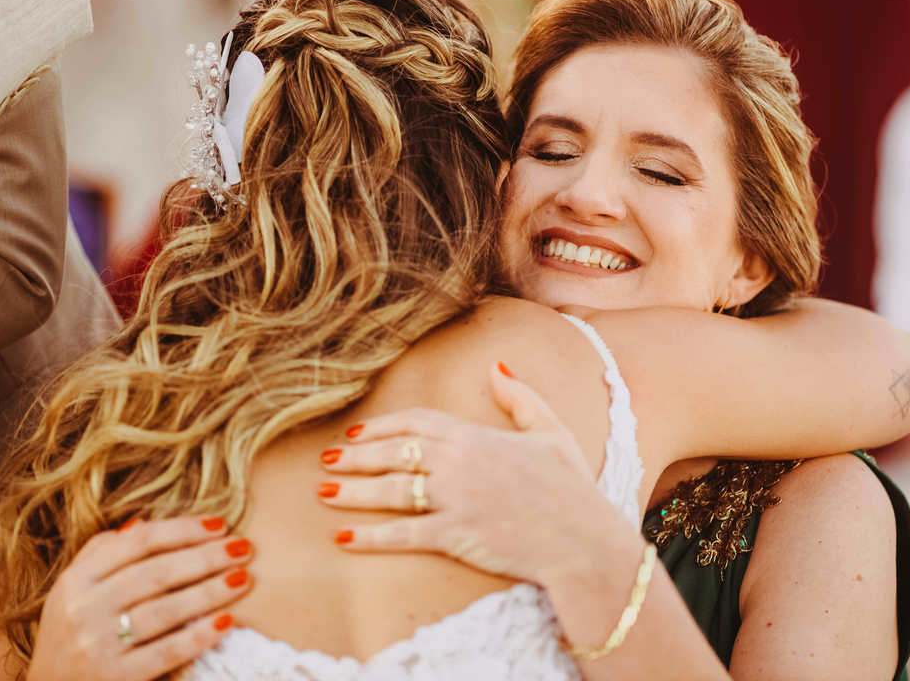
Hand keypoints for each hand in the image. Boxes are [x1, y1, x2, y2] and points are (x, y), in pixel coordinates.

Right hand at [25, 516, 253, 680]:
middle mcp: (84, 610)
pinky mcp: (115, 678)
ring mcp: (98, 646)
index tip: (220, 525)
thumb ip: (102, 554)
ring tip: (243, 578)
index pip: (139, 543)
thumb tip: (143, 523)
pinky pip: (165, 652)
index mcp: (77, 581)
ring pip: (165, 610)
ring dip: (210, 591)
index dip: (183, 530)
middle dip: (206, 557)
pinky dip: (199, 636)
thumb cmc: (70, 634)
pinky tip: (227, 620)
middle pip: (157, 573)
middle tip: (244, 548)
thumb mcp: (73, 591)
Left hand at [318, 363, 639, 586]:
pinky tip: (344, 538)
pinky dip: (370, 536)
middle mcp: (459, 463)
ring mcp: (455, 499)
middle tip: (326, 461)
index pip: (417, 423)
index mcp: (477, 435)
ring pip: (391, 491)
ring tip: (325, 493)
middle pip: (395, 454)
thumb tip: (496, 367)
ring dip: (354, 492)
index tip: (358, 433)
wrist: (584, 541)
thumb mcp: (551, 430)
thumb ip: (520, 398)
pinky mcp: (456, 536)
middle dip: (357, 457)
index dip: (383, 426)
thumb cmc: (572, 487)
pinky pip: (403, 535)